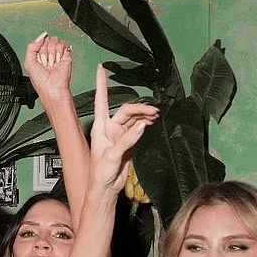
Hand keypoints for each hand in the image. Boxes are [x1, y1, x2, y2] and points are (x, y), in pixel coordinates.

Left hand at [24, 33, 72, 100]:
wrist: (52, 88)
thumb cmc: (41, 81)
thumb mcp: (28, 62)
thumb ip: (31, 46)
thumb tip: (42, 36)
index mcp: (38, 55)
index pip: (39, 41)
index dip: (39, 48)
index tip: (39, 59)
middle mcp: (48, 54)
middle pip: (47, 39)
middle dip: (45, 51)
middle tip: (46, 63)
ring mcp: (57, 54)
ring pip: (54, 40)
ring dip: (52, 53)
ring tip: (52, 63)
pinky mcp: (66, 55)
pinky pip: (63, 43)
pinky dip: (60, 52)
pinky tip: (58, 60)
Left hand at [89, 65, 158, 192]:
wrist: (106, 189)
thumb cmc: (100, 173)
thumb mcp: (112, 155)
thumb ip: (127, 139)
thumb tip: (142, 125)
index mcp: (100, 127)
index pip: (101, 100)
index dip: (101, 84)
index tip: (101, 68)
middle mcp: (109, 128)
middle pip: (126, 110)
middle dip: (140, 108)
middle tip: (153, 112)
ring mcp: (119, 135)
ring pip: (134, 119)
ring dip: (145, 116)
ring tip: (156, 116)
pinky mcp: (127, 144)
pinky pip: (138, 129)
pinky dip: (146, 125)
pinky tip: (152, 123)